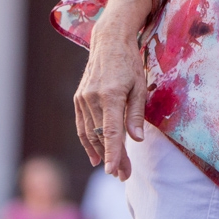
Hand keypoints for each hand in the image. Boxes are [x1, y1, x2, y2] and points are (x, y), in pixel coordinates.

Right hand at [74, 0, 153, 179]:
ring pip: (90, 134)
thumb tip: (137, 139)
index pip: (111, 131)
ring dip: (101, 154)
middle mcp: (93, 98)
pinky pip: (82, 127)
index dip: (113, 153)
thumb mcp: (140, 86)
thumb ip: (137, 114)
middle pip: (101, 137)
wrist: (109, 42)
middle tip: (125, 175)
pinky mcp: (78, 100)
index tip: (115, 171)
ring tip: (116, 169)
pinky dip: (88, 143)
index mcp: (112, 94)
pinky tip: (96, 157)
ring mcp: (82, 99)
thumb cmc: (129, 64)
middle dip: (113, 158)